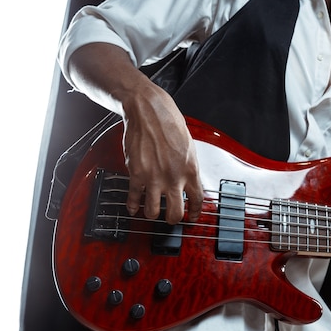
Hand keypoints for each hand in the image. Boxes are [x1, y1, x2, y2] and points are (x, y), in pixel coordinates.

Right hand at [122, 83, 203, 223]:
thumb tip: (189, 182)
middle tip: (170, 219)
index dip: (194, 213)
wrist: (148, 111)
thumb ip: (189, 168)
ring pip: (153, 212)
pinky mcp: (136, 175)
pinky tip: (133, 207)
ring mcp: (154, 178)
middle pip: (175, 213)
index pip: (197, 201)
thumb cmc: (169, 123)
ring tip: (151, 212)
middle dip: (173, 220)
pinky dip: (133, 206)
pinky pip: (134, 199)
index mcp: (191, 170)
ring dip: (152, 215)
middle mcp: (174, 178)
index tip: (191, 217)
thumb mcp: (189, 147)